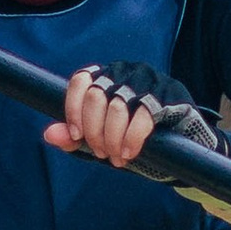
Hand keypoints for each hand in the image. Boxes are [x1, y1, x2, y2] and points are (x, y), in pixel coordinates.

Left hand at [46, 63, 184, 173]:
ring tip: (115, 157)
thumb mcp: (100, 141)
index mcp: (107, 75)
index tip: (76, 135)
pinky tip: (128, 153)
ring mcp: (150, 80)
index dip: (73, 109)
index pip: (80, 79)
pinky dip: (131, 138)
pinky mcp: (171, 95)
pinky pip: (144, 115)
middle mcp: (127, 71)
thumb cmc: (136, 140)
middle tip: (100, 152)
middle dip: (94, 130)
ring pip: (117, 105)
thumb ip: (76, 137)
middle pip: (96, 95)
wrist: (182, 152)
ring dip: (112, 137)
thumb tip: (48, 134)